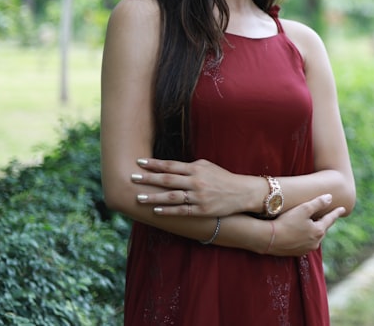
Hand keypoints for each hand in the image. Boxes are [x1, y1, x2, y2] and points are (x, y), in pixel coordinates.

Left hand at [131, 157, 251, 217]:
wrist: (242, 192)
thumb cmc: (222, 178)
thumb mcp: (207, 166)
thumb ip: (190, 166)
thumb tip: (171, 167)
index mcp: (196, 169)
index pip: (171, 165)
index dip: (154, 164)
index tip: (139, 162)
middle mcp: (196, 181)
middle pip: (167, 180)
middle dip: (148, 179)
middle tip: (132, 178)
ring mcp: (198, 196)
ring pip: (171, 196)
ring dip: (153, 197)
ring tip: (138, 197)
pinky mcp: (201, 210)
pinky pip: (181, 210)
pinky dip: (168, 210)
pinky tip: (156, 210)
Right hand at [268, 194, 345, 256]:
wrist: (269, 238)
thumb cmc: (287, 221)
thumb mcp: (304, 209)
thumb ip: (318, 203)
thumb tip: (330, 197)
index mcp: (319, 231)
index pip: (330, 219)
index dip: (336, 213)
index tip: (343, 209)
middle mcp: (315, 243)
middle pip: (322, 229)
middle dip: (325, 222)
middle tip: (329, 216)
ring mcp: (305, 249)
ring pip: (314, 237)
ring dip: (315, 230)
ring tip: (315, 224)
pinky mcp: (296, 253)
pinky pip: (305, 243)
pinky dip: (306, 236)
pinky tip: (301, 233)